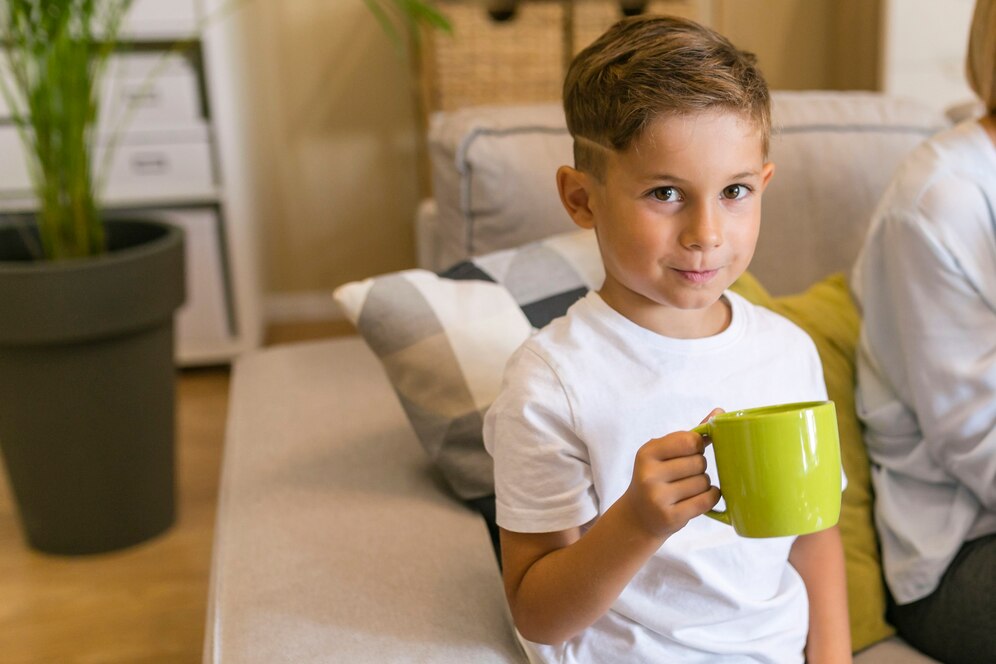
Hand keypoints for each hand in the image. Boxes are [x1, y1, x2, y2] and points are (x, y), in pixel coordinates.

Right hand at [621, 410, 722, 539]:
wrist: (638, 517)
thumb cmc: (657, 478)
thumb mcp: (663, 454)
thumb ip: (690, 435)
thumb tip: (720, 412)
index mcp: (647, 452)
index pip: (689, 441)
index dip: (697, 446)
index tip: (690, 452)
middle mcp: (648, 474)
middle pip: (699, 463)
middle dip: (700, 467)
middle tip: (687, 474)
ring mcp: (658, 497)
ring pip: (704, 482)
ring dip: (704, 485)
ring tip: (688, 488)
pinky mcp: (670, 517)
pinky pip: (706, 501)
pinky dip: (711, 497)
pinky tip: (701, 497)